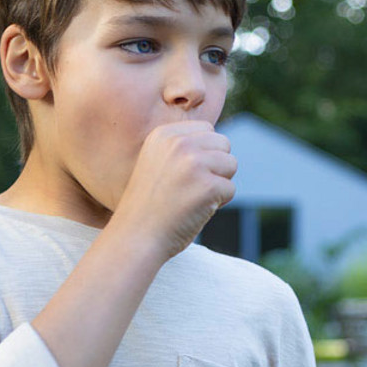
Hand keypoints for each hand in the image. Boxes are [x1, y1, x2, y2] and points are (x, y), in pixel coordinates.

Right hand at [111, 120, 236, 262]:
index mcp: (164, 134)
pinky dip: (219, 204)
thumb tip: (220, 143)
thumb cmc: (149, 204)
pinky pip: (230, 189)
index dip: (204, 153)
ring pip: (230, 164)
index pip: (206, 129)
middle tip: (191, 187)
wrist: (135, 236)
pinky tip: (195, 210)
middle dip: (216, 166)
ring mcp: (194, 163)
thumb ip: (183, 147)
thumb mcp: (158, 162)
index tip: (185, 174)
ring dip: (219, 184)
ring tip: (192, 198)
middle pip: (223, 144)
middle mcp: (179, 143)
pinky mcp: (208, 186)